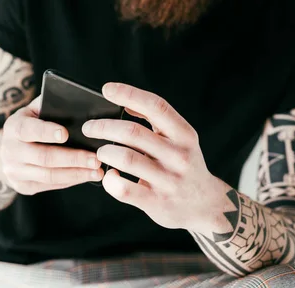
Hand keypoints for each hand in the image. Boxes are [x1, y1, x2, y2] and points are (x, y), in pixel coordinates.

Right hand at [0, 96, 103, 194]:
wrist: (10, 148)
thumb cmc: (32, 124)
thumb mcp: (35, 111)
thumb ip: (52, 107)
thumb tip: (82, 105)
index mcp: (13, 127)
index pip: (29, 130)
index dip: (47, 132)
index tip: (66, 134)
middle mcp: (10, 151)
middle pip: (44, 157)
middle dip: (73, 158)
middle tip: (96, 158)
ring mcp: (14, 171)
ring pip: (49, 175)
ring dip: (76, 174)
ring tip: (97, 171)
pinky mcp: (23, 186)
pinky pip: (50, 185)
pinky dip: (71, 181)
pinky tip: (86, 176)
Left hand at [81, 83, 223, 231]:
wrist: (205, 204)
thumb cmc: (183, 165)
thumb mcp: (181, 140)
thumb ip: (157, 121)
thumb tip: (126, 102)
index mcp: (184, 134)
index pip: (156, 106)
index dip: (129, 94)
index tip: (107, 89)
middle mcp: (178, 155)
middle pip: (132, 132)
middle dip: (103, 126)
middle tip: (89, 127)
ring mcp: (168, 180)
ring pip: (125, 159)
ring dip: (105, 152)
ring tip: (100, 152)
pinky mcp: (156, 202)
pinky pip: (123, 189)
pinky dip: (110, 180)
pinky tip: (110, 176)